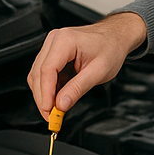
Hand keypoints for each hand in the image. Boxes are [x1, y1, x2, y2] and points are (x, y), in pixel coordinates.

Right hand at [26, 12, 147, 117]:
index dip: (45, 93)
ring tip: (56, 110)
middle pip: (38, 74)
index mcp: (65, 40)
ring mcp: (51, 46)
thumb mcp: (99, 71)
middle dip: (43, 98)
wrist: (115, 37)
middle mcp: (54, 40)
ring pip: (38, 76)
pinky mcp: (52, 54)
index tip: (48, 110)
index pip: (47, 70)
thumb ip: (78, 88)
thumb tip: (61, 104)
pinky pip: (45, 74)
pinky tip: (58, 98)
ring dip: (45, 94)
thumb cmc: (110, 48)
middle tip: (51, 117)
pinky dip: (50, 88)